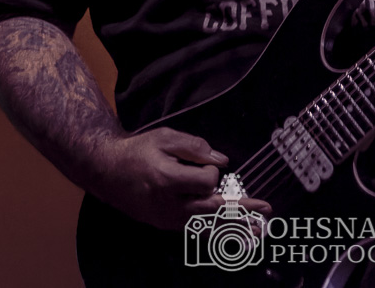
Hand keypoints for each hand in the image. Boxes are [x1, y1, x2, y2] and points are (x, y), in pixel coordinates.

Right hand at [95, 127, 271, 229]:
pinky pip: (196, 230)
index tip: (205, 163)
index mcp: (167, 180)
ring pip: (207, 225)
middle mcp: (168, 205)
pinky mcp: (166, 225)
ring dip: (234, 228)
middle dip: (242, 210)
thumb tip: (222, 161)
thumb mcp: (165, 138)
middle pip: (213, 210)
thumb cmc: (138, 151)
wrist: (107, 171)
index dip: (211, 171)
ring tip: (258, 231)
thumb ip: (195, 147)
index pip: (206, 182)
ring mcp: (167, 219)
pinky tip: (233, 237)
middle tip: (267, 210)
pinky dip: (216, 233)